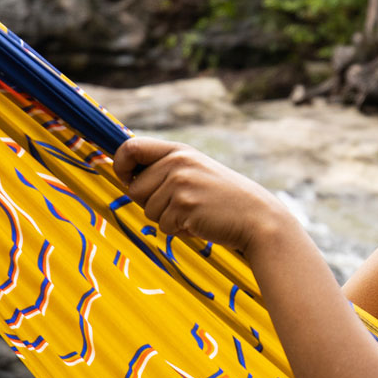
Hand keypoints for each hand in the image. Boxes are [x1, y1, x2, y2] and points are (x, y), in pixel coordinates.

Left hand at [114, 137, 299, 255]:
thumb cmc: (223, 199)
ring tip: (194, 213)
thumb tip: (128, 179)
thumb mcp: (196, 172)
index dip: (120, 164)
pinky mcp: (185, 206)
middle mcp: (177, 163)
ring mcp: (181, 184)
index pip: (131, 147)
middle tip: (179, 205)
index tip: (125, 178)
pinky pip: (163, 226)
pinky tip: (199, 223)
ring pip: (148, 210)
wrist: (257, 217)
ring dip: (167, 219)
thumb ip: (166, 170)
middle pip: (134, 188)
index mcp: (179, 151)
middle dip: (150, 203)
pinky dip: (178, 231)